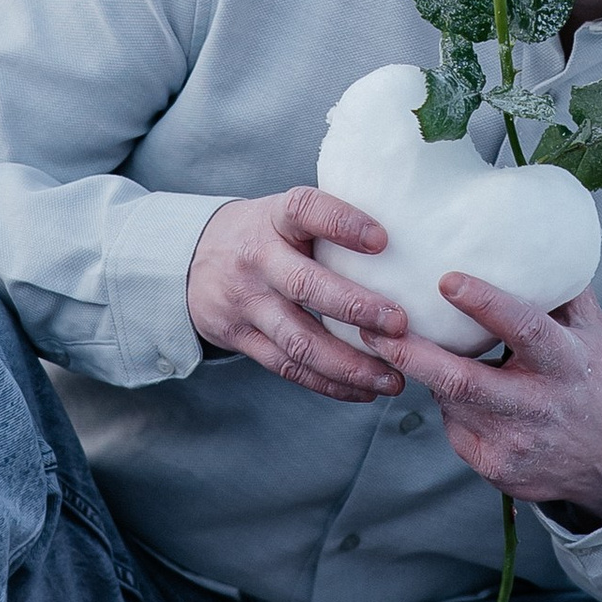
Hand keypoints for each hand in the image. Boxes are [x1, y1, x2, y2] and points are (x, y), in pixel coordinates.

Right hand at [186, 189, 406, 400]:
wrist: (192, 260)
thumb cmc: (265, 234)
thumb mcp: (284, 212)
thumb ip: (328, 223)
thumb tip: (409, 237)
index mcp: (275, 218)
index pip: (305, 211)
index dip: (342, 223)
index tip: (382, 240)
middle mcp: (257, 258)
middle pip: (306, 286)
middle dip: (356, 308)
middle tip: (400, 325)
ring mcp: (246, 301)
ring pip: (299, 340)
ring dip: (350, 364)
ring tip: (393, 378)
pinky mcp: (241, 337)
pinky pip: (288, 367)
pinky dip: (329, 383)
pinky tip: (364, 390)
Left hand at [374, 280, 601, 525]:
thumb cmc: (598, 380)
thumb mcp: (594, 332)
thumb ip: (560, 288)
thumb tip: (525, 228)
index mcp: (567, 361)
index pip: (524, 329)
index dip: (485, 305)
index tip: (447, 280)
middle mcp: (540, 405)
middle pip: (464, 382)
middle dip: (413, 355)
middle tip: (374, 327)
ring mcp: (517, 443)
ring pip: (451, 404)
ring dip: (424, 373)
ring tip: (394, 345)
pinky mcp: (498, 469)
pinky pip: (456, 430)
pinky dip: (450, 406)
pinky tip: (452, 392)